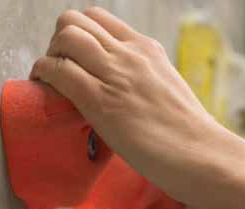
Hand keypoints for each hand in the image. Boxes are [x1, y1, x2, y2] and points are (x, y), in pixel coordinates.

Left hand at [31, 8, 244, 205]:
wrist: (201, 155)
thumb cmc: (187, 135)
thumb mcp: (166, 90)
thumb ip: (143, 80)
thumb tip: (124, 91)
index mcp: (146, 49)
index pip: (98, 18)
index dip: (77, 35)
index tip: (74, 60)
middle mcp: (129, 54)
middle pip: (74, 21)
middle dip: (57, 42)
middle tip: (59, 71)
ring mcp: (115, 75)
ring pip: (64, 38)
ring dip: (48, 56)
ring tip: (50, 82)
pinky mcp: (101, 101)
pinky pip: (58, 71)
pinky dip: (43, 75)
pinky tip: (44, 89)